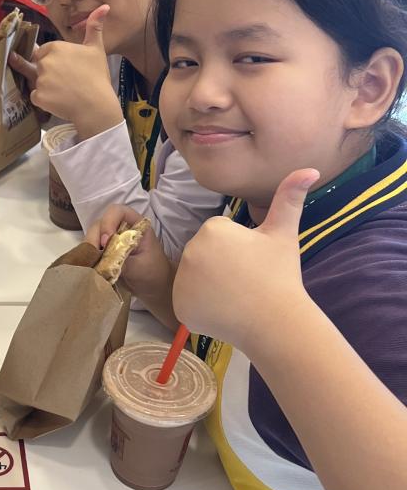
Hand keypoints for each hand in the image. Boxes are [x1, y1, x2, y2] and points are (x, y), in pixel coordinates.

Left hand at [9, 4, 120, 135]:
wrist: (96, 105)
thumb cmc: (97, 76)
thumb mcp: (96, 49)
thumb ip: (94, 27)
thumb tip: (105, 6)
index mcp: (55, 47)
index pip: (44, 51)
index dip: (54, 60)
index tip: (67, 68)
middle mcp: (44, 62)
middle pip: (39, 66)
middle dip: (48, 72)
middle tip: (67, 80)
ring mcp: (40, 80)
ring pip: (37, 81)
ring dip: (47, 86)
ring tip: (65, 91)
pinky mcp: (38, 96)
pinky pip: (36, 97)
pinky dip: (45, 100)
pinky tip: (60, 100)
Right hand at [85, 205, 173, 309]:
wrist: (153, 285)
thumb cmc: (153, 271)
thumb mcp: (140, 267)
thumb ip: (123, 262)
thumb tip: (104, 262)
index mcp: (135, 224)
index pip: (117, 212)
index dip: (108, 222)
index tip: (105, 242)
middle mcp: (120, 228)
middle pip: (100, 224)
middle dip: (94, 238)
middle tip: (94, 257)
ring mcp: (110, 239)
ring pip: (92, 236)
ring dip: (88, 249)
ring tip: (91, 264)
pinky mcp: (103, 251)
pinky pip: (90, 249)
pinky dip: (88, 257)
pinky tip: (91, 266)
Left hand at [172, 169, 318, 358]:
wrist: (275, 321)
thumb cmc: (280, 274)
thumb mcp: (284, 232)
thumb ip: (290, 197)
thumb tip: (311, 169)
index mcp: (211, 230)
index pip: (218, 234)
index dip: (237, 248)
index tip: (252, 262)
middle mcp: (189, 252)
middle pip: (204, 255)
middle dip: (220, 265)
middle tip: (245, 279)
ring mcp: (181, 281)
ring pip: (195, 277)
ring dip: (209, 284)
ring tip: (235, 295)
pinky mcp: (179, 306)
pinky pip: (188, 301)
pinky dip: (201, 307)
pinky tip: (223, 311)